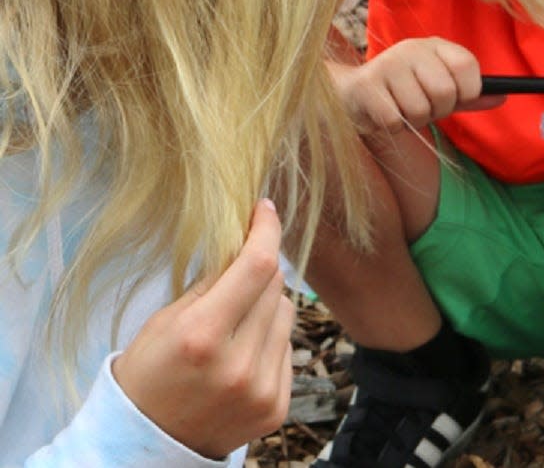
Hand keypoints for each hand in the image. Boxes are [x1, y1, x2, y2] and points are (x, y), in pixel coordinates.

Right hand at [113, 199, 293, 458]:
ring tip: (235, 320)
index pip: (257, 266)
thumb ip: (212, 283)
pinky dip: (270, 337)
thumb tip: (247, 240)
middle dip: (260, 266)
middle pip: (275, 285)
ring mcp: (261, 389)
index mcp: (201, 336)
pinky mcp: (276, 406)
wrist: (148, 445)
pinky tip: (243, 350)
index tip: (264, 208)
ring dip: (267, 303)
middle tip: (239, 268)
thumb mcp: (167, 320)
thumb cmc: (149, 372)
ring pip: (286, 312)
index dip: (266, 230)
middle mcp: (237, 365)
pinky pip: (287, 346)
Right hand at [329, 36, 503, 133]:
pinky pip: (396, 121)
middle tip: (424, 107)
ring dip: (414, 121)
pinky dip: (395, 127)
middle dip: (438, 111)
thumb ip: (470, 95)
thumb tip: (504, 96)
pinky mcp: (367, 86)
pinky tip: (386, 113)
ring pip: (420, 110)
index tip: (459, 98)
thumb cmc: (404, 93)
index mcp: (433, 46)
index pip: (467, 65)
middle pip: (445, 92)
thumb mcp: (439, 91)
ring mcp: (387, 65)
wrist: (352, 94)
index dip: (469, 90)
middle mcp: (411, 49)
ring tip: (401, 109)